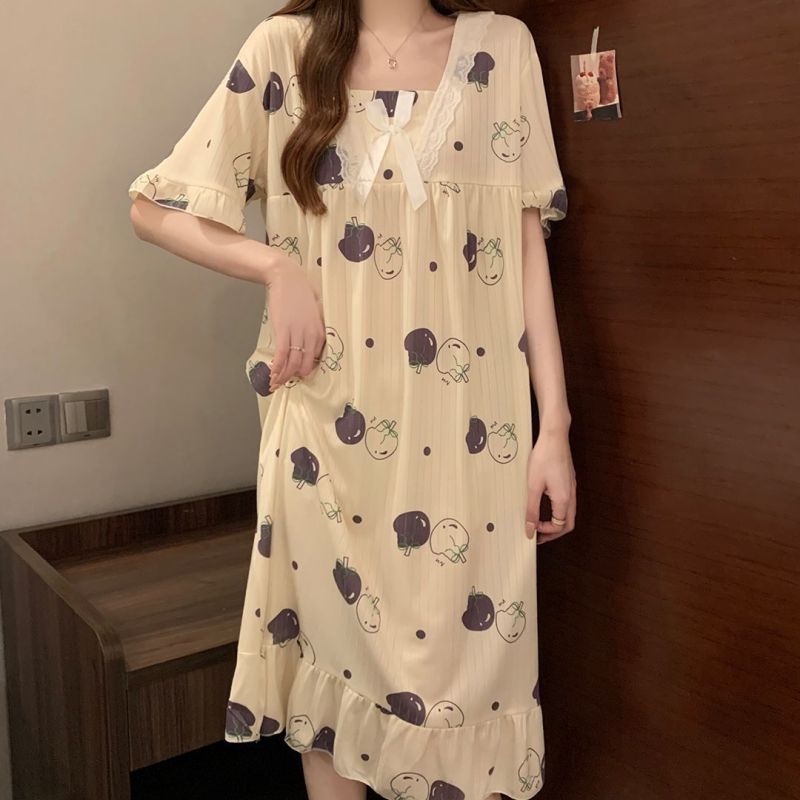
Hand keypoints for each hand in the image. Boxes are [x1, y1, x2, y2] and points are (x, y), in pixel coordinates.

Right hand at [264, 256, 325, 389]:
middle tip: (284, 381)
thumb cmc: (300, 293)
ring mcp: (297, 334)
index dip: (304, 370)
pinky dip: (277, 367)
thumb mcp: (314, 314)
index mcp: (321, 333)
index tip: (296, 375)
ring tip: (275, 384)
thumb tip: (308, 342)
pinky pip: (281, 355)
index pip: (315, 360)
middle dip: (294, 376)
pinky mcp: (283, 331)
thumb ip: (313, 329)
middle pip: (304, 365)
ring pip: (292, 363)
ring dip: (283, 376)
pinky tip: (272, 375)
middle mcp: (311, 337)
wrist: (287, 278)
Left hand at [525, 427, 576, 543]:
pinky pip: (568, 502)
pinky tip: (547, 505)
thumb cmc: (544, 457)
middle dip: (554, 532)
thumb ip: (532, 510)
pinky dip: (559, 510)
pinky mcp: (569, 480)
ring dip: (557, 521)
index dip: (546, 531)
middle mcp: (571, 495)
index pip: (559, 526)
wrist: (555, 436)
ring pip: (569, 513)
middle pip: (568, 523)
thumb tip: (530, 529)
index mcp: (564, 499)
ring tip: (542, 522)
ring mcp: (572, 487)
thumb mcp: (533, 486)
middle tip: (540, 535)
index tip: (532, 527)